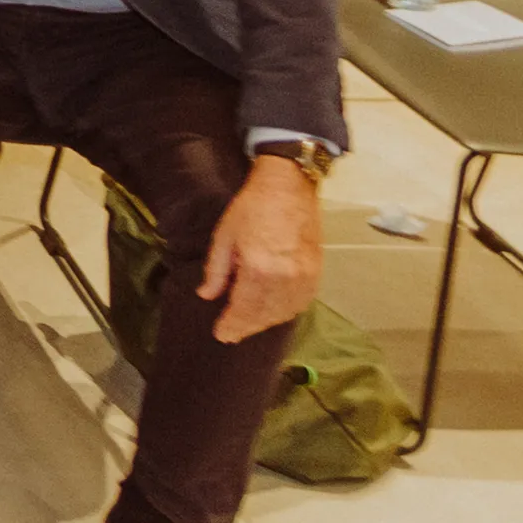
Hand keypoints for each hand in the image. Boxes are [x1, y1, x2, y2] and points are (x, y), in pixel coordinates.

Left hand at [199, 157, 325, 343]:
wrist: (288, 187)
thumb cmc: (251, 207)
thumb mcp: (224, 236)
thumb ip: (216, 270)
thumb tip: (206, 295)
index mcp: (259, 268)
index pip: (244, 308)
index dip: (232, 324)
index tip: (221, 335)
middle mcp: (285, 277)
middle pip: (264, 314)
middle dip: (246, 327)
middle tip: (231, 334)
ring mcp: (304, 276)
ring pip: (284, 312)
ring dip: (265, 322)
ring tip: (248, 325)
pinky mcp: (316, 272)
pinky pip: (301, 303)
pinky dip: (285, 312)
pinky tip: (273, 313)